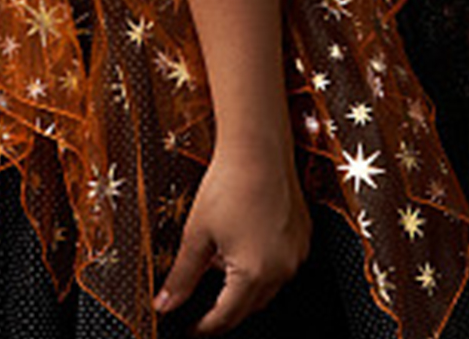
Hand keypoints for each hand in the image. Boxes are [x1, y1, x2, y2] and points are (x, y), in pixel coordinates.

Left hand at [154, 143, 311, 333]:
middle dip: (225, 308)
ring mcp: (296, 254)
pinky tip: (243, 243)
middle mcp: (281, 270)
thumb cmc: (228, 184)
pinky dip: (262, 264)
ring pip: (268, 286)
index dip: (205, 327)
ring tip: (219, 265)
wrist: (257, 147)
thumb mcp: (197, 233)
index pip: (226, 318)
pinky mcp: (303, 236)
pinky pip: (282, 263)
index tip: (191, 329)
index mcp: (253, 275)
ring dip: (245, 285)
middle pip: (249, 306)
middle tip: (202, 304)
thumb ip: (182, 276)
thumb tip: (165, 304)